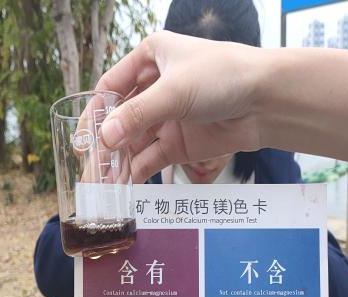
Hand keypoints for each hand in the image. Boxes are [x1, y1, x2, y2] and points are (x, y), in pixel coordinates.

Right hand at [96, 31, 266, 181]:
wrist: (267, 102)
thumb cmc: (224, 77)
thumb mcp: (174, 90)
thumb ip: (137, 115)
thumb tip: (104, 140)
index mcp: (150, 59)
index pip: (110, 89)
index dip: (94, 114)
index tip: (81, 139)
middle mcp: (155, 89)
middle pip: (119, 122)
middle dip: (104, 147)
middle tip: (88, 171)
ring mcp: (167, 118)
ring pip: (133, 144)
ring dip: (118, 165)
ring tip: (100, 186)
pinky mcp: (179, 144)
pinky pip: (151, 159)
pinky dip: (137, 173)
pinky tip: (122, 186)